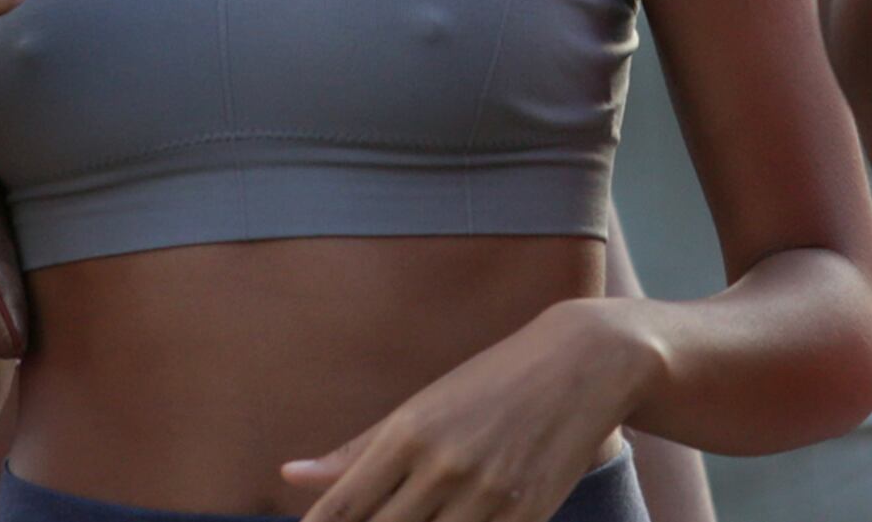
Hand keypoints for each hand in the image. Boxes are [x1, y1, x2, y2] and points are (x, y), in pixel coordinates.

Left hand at [284, 299, 647, 521]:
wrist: (581, 365)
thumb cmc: (490, 381)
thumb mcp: (421, 405)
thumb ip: (356, 450)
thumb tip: (289, 475)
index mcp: (408, 432)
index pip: (344, 506)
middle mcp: (443, 467)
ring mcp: (488, 498)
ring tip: (407, 521)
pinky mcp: (528, 518)